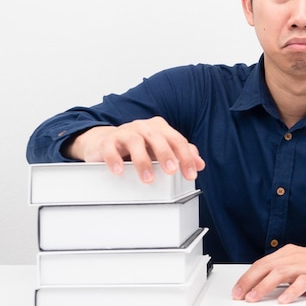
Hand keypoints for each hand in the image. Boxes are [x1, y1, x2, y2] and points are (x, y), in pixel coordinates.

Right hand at [64, 116, 204, 182]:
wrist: (106, 141)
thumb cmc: (139, 145)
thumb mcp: (161, 148)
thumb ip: (181, 153)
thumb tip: (199, 163)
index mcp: (160, 128)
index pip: (177, 140)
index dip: (186, 157)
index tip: (191, 173)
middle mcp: (144, 127)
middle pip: (158, 137)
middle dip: (166, 155)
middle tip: (172, 171)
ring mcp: (125, 132)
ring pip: (135, 141)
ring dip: (143, 161)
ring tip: (148, 178)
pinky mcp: (108, 141)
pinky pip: (110, 148)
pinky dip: (114, 159)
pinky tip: (119, 171)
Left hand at [231, 244, 305, 303]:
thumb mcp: (298, 264)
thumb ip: (280, 271)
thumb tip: (258, 284)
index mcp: (288, 253)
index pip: (262, 263)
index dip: (247, 277)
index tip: (237, 290)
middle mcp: (295, 257)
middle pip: (267, 266)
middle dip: (249, 281)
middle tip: (239, 295)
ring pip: (280, 273)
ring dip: (264, 286)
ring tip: (253, 298)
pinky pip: (302, 283)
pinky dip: (291, 291)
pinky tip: (283, 300)